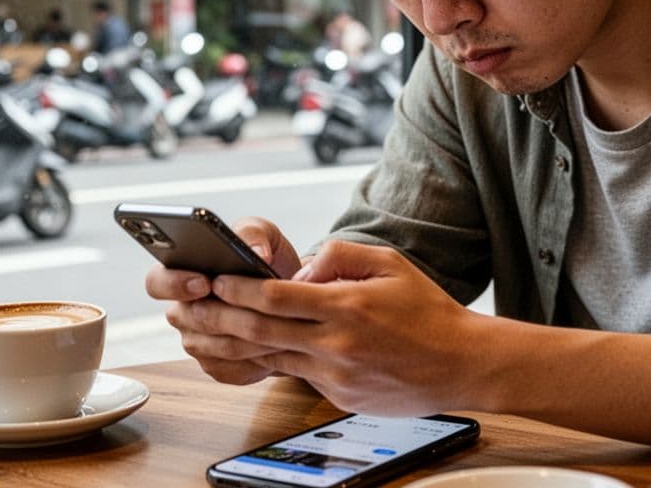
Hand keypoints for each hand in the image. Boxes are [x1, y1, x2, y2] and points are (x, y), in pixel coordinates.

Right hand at [145, 216, 301, 384]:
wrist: (293, 299)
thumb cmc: (268, 260)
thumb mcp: (263, 236)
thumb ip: (254, 233)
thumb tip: (256, 253)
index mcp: (181, 274)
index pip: (157, 282)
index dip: (175, 284)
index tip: (204, 281)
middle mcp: (183, 311)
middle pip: (184, 318)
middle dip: (219, 312)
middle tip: (247, 307)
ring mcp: (197, 342)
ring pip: (213, 345)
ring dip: (246, 334)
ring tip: (276, 323)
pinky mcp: (218, 367)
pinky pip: (231, 368)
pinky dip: (255, 358)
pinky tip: (277, 345)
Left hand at [207, 239, 486, 415]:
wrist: (461, 364)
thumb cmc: (427, 309)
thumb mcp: (390, 263)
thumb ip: (342, 255)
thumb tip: (304, 265)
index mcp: (346, 306)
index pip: (277, 296)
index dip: (239, 287)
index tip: (215, 278)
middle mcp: (336, 343)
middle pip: (260, 331)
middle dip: (219, 317)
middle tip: (188, 306)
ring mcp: (335, 374)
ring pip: (269, 358)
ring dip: (230, 344)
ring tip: (200, 330)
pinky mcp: (338, 395)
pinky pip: (295, 374)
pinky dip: (266, 361)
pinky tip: (244, 351)